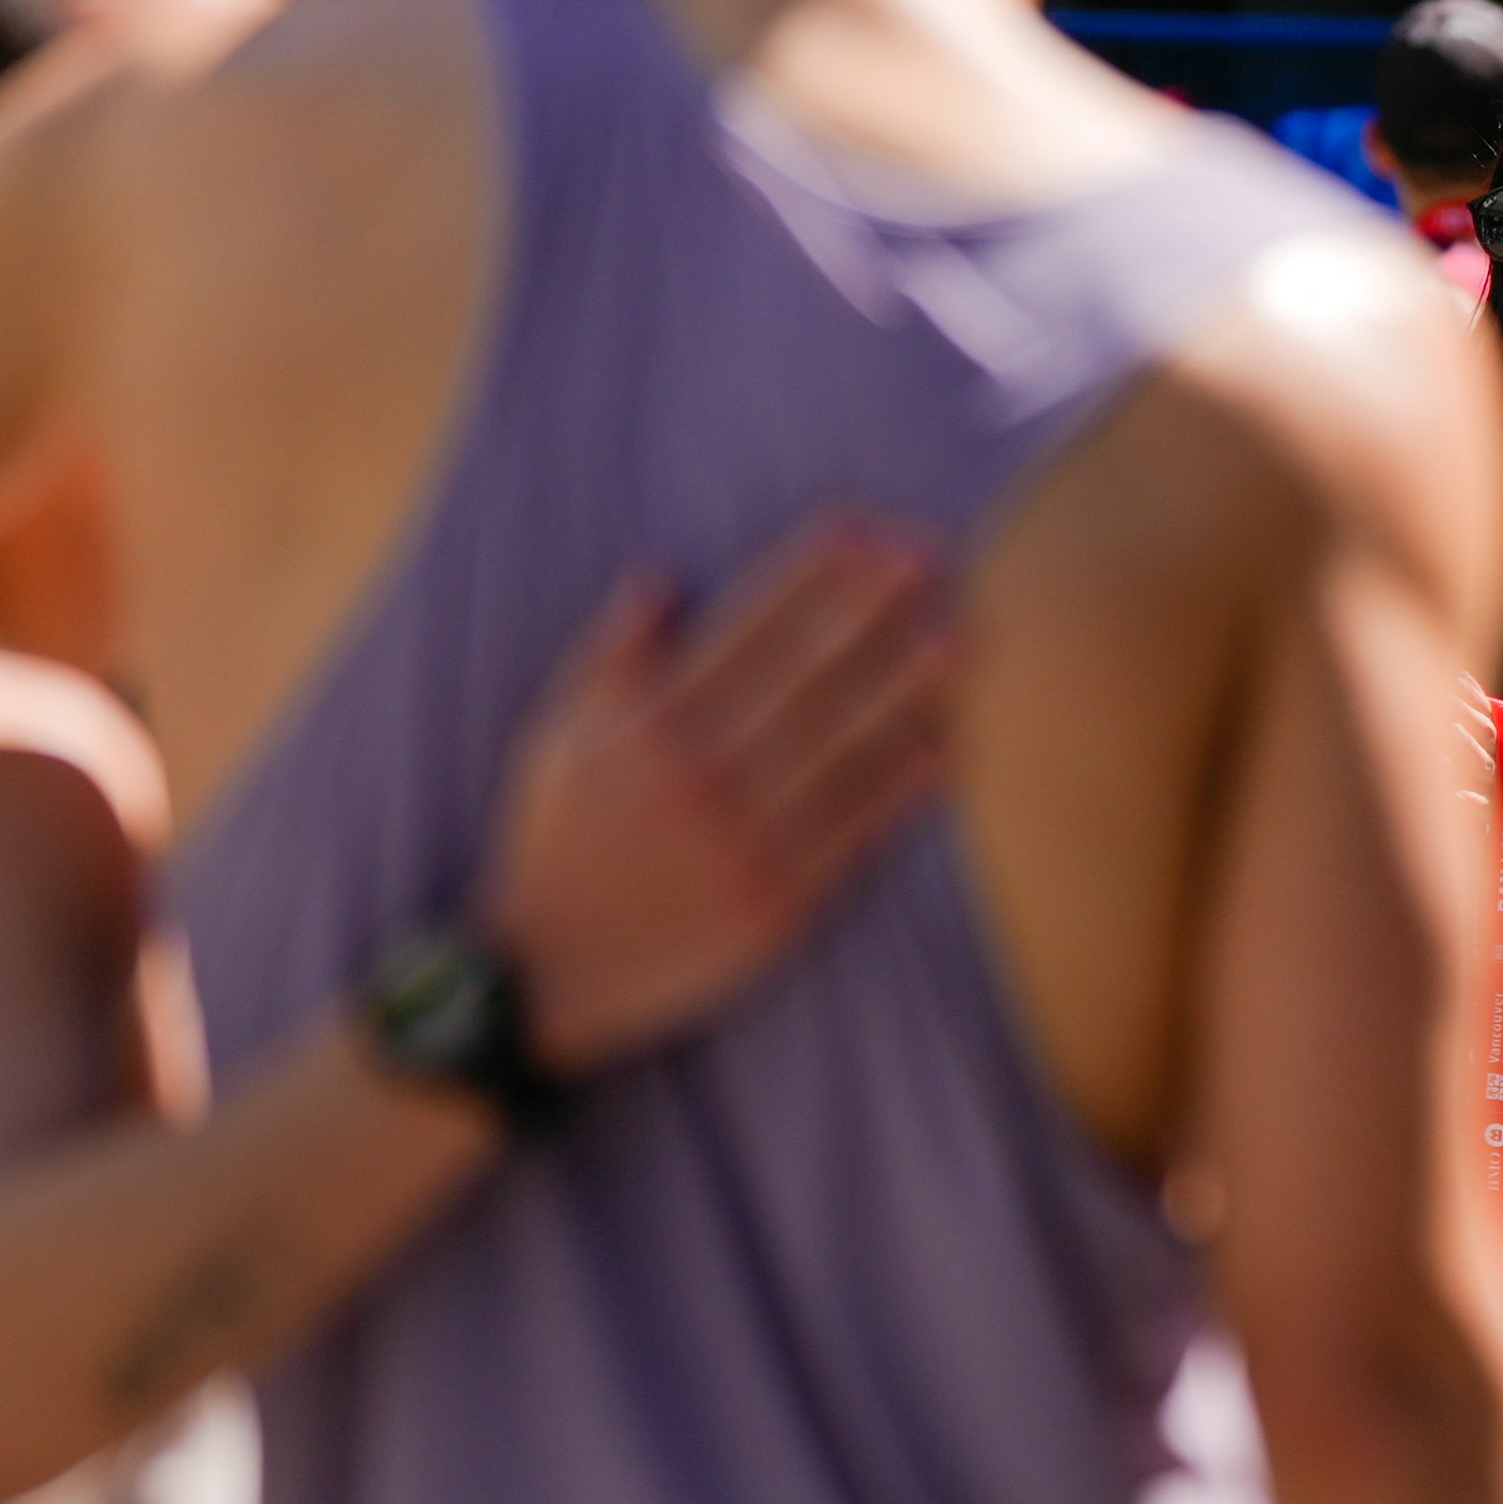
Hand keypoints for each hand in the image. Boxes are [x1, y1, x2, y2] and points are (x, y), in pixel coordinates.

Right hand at [474, 518, 959, 1077]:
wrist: (544, 975)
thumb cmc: (555, 844)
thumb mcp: (556, 738)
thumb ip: (611, 658)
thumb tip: (660, 576)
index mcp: (649, 725)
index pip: (749, 628)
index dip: (812, 575)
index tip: (865, 529)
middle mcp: (701, 774)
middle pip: (805, 675)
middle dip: (870, 611)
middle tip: (932, 558)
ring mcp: (743, 841)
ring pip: (840, 749)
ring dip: (902, 689)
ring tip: (957, 638)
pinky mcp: (777, 905)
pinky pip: (851, 835)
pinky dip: (897, 791)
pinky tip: (941, 749)